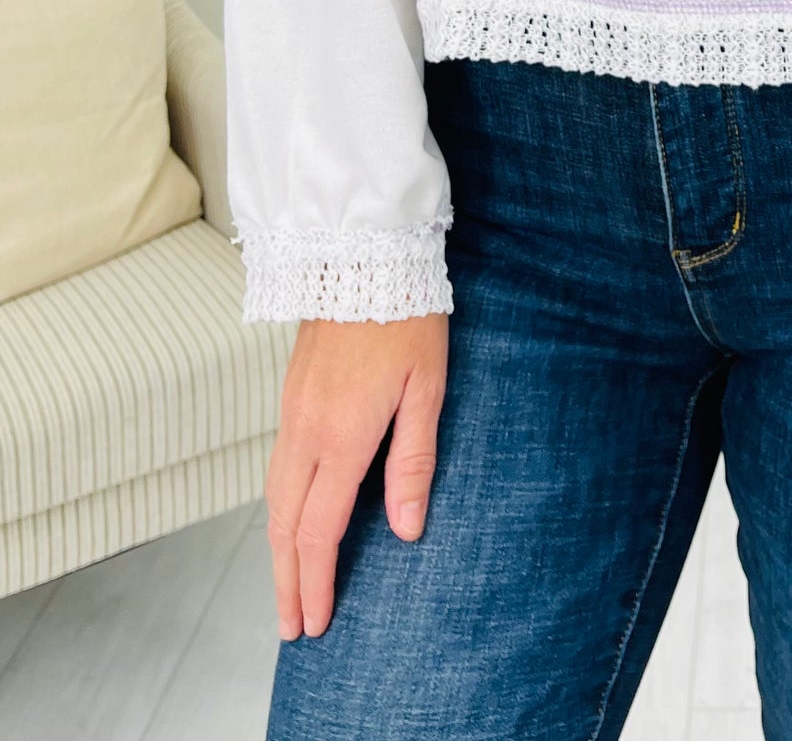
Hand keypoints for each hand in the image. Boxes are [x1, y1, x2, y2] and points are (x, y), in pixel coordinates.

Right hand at [266, 311, 447, 640]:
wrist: (364, 256)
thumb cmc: (407, 318)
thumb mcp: (426, 388)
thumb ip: (414, 461)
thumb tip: (406, 530)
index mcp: (342, 436)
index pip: (319, 530)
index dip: (317, 581)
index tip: (316, 622)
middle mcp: (306, 430)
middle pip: (283, 524)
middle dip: (287, 580)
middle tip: (292, 626)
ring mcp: (292, 411)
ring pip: (274, 496)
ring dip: (277, 548)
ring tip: (289, 585)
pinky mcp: (291, 394)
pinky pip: (277, 466)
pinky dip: (279, 508)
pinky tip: (291, 518)